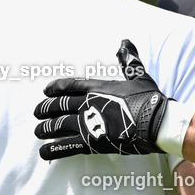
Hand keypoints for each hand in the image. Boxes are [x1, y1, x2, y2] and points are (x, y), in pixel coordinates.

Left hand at [34, 39, 167, 159]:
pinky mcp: (91, 142)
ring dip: (45, 129)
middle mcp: (88, 104)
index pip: (69, 86)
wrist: (156, 122)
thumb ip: (129, 60)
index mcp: (98, 88)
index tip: (46, 91)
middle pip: (58, 106)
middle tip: (37, 113)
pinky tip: (44, 151)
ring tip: (38, 131)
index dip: (55, 88)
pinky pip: (65, 146)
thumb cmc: (149, 99)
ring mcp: (88, 123)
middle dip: (45, 109)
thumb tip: (126, 42)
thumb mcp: (138, 76)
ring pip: (57, 125)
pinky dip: (52, 149)